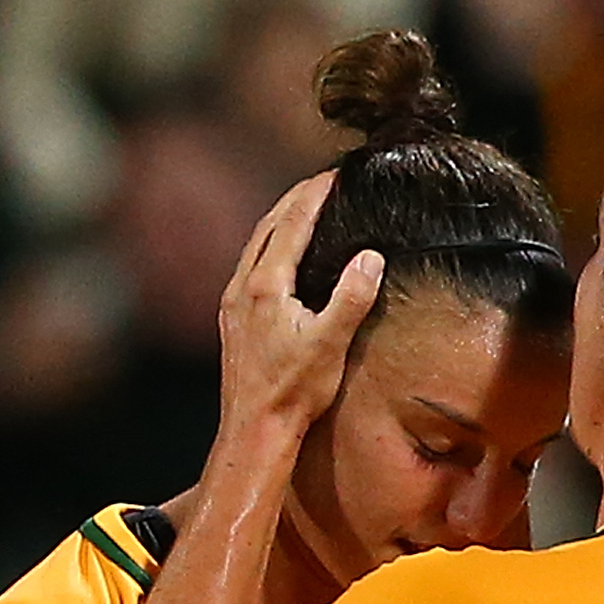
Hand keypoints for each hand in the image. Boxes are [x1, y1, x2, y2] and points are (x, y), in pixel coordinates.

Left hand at [217, 173, 383, 435]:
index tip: (336, 174)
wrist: (254, 429)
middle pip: (269, 226)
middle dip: (296, 199)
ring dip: (280, 221)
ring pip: (256, 245)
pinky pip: (251, 266)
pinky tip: (281, 257)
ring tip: (304, 208)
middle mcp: (242, 287)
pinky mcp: (232, 320)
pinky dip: (269, 247)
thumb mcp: (332, 343)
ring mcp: (233, 303)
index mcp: (266, 285)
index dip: (315, 194)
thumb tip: (371, 257)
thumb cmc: (294, 392)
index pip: (293, 223)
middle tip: (322, 181)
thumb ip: (352, 297)